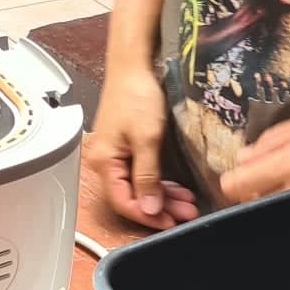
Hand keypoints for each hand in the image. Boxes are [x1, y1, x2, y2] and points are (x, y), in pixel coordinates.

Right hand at [88, 67, 200, 228]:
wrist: (133, 67)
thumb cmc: (136, 95)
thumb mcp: (147, 138)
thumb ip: (147, 176)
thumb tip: (149, 208)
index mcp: (103, 161)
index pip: (123, 202)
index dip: (148, 216)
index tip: (171, 222)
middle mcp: (104, 161)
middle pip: (130, 197)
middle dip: (160, 208)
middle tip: (186, 213)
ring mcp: (113, 155)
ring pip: (137, 187)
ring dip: (162, 197)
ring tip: (186, 203)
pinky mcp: (124, 148)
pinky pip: (139, 174)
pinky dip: (158, 183)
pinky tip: (175, 189)